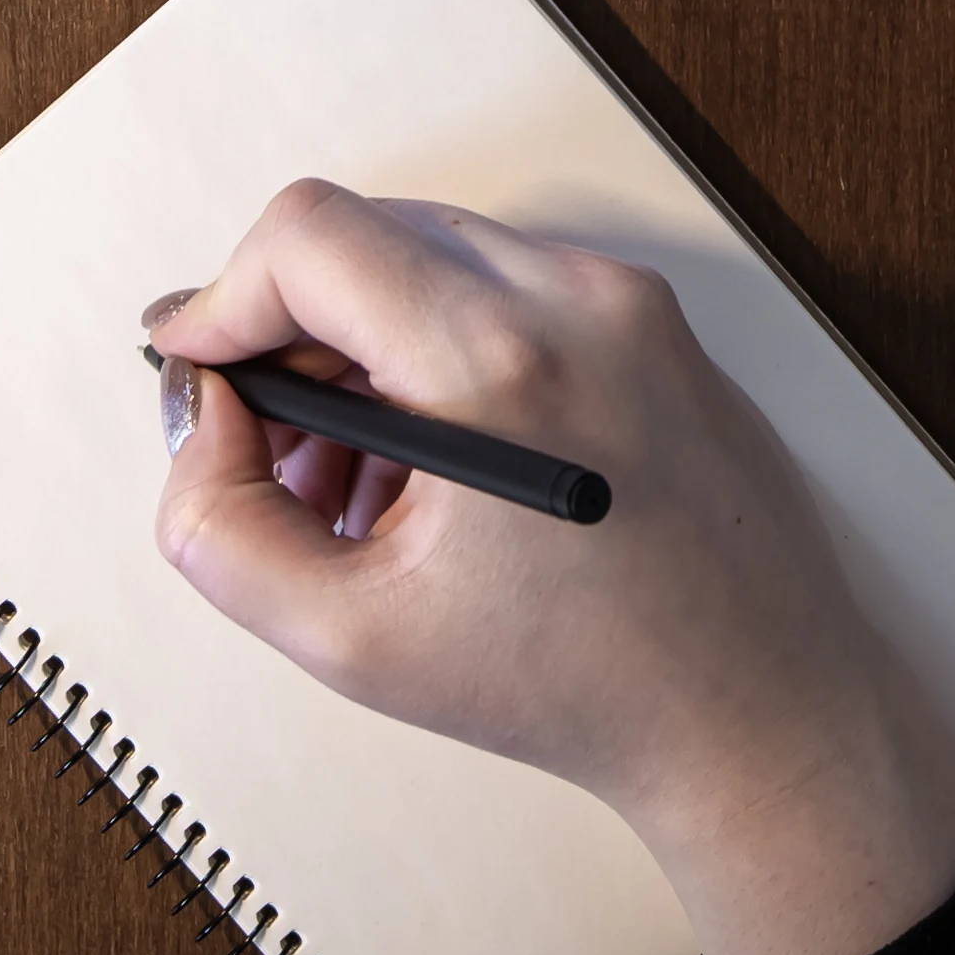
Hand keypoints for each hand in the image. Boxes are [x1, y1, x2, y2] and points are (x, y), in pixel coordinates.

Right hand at [148, 181, 954, 954]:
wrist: (756, 718)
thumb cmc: (586, 688)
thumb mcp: (350, 639)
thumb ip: (220, 525)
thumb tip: (202, 421)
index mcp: (503, 359)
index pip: (308, 236)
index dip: (222, 299)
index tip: (197, 370)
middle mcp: (579, 300)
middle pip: (369, 237)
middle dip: (293, 337)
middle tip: (276, 456)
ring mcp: (633, 304)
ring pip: (437, 262)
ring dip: (367, 353)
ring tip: (361, 488)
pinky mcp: (659, 326)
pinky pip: (514, 293)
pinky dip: (446, 357)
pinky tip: (440, 477)